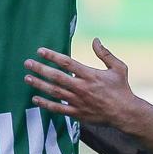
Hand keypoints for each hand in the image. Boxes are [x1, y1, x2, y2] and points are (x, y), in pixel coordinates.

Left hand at [24, 38, 144, 128]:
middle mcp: (81, 88)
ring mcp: (78, 102)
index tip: (40, 51)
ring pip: (54, 92)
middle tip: (27, 63)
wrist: (125, 113)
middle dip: (40, 69)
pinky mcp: (77, 113)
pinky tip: (35, 99)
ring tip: (27, 78)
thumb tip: (95, 40)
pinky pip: (58, 108)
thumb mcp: (118, 68)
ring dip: (39, 85)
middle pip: (56, 77)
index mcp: (90, 75)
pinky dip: (45, 104)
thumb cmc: (122, 89)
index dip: (52, 56)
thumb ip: (105, 54)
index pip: (67, 63)